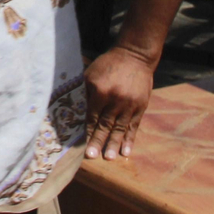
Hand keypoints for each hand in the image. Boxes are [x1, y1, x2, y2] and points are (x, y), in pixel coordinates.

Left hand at [83, 46, 155, 160]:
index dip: (86, 130)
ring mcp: (129, 103)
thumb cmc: (108, 64)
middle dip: (98, 141)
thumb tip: (72, 111)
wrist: (134, 55)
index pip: (91, 114)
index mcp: (101, 90)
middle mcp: (115, 98)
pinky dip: (129, 139)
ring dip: (114, 144)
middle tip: (92, 156)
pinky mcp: (140, 106)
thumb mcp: (91, 74)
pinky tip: (126, 151)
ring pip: (120, 127)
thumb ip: (84, 92)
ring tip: (109, 158)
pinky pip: (133, 126)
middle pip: (105, 123)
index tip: (80, 144)